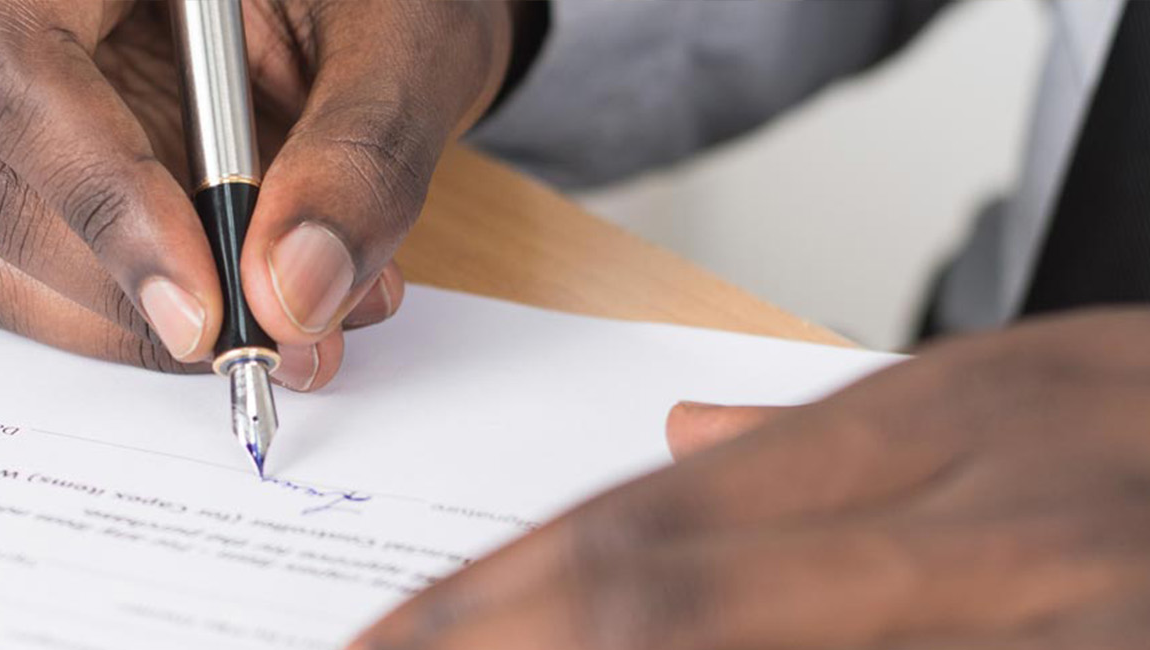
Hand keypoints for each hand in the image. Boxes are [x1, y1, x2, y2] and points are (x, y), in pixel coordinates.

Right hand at [0, 1, 511, 389]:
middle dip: (134, 295)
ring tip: (285, 306)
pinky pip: (22, 270)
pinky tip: (234, 285)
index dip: (106, 203)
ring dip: (135, 319)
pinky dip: (129, 309)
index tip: (203, 306)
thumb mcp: (397, 35)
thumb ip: (361, 150)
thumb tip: (296, 295)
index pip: (20, 77)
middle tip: (277, 334)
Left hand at [354, 309, 1149, 648]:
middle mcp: (976, 526)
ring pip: (726, 638)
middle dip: (489, 649)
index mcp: (948, 435)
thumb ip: (844, 434)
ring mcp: (1039, 612)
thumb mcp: (1043, 395)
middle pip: (660, 599)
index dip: (489, 607)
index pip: (650, 529)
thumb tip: (682, 449)